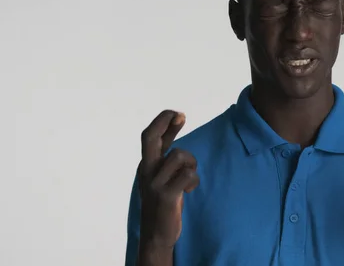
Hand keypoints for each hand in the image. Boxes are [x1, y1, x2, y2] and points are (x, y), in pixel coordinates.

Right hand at [138, 110, 199, 248]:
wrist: (156, 234)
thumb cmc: (164, 201)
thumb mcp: (163, 176)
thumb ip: (168, 155)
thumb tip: (175, 128)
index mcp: (146, 165)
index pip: (150, 136)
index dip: (164, 121)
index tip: (179, 114)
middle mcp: (146, 170)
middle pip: (150, 138)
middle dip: (164, 121)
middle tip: (180, 114)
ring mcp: (154, 183)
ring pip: (178, 155)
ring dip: (191, 163)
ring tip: (189, 177)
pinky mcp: (165, 195)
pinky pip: (187, 175)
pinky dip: (194, 180)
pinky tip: (189, 190)